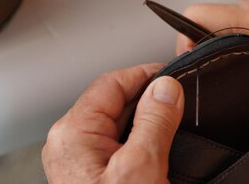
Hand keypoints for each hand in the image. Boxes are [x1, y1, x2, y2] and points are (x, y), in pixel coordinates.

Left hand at [42, 64, 184, 183]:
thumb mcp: (141, 168)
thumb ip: (154, 123)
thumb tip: (166, 88)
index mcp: (72, 132)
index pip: (112, 82)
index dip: (145, 74)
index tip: (173, 75)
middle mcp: (68, 144)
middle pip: (114, 102)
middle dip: (148, 99)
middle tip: (180, 103)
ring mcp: (77, 161)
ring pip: (117, 125)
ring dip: (145, 122)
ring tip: (173, 124)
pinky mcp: (89, 176)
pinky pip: (116, 146)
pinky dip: (138, 142)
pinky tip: (157, 151)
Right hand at [177, 0, 248, 92]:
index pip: (197, 15)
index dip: (185, 38)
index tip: (194, 67)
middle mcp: (248, 16)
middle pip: (198, 27)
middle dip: (196, 54)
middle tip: (209, 82)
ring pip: (212, 36)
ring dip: (211, 58)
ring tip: (225, 84)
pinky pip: (228, 43)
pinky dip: (226, 60)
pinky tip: (240, 80)